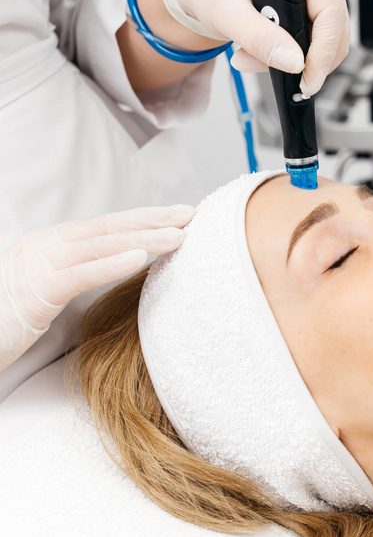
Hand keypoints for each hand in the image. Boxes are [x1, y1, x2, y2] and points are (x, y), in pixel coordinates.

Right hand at [0, 205, 193, 371]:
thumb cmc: (4, 321)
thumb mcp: (45, 292)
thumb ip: (75, 275)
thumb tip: (118, 268)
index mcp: (48, 245)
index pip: (104, 227)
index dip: (143, 219)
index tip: (178, 216)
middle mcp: (43, 246)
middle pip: (107, 228)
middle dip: (151, 220)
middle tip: (190, 215)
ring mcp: (36, 265)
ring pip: (99, 245)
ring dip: (143, 239)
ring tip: (178, 236)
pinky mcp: (33, 292)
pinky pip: (79, 274)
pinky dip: (111, 264)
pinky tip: (140, 259)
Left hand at [172, 0, 350, 95]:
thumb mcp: (226, 11)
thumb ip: (258, 36)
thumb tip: (294, 63)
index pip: (331, 13)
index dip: (323, 52)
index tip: (307, 81)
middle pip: (334, 31)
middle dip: (307, 62)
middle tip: (277, 75)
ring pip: (326, 43)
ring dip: (295, 63)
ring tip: (254, 59)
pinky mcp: (309, 16)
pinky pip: (314, 46)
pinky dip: (291, 60)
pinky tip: (263, 55)